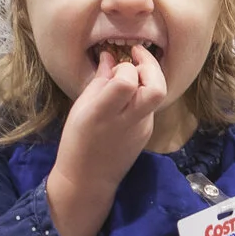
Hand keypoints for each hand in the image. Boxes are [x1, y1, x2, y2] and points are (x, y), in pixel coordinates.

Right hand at [48, 44, 169, 235]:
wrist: (89, 180)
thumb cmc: (77, 141)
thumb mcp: (80, 108)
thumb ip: (100, 80)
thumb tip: (110, 56)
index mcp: (104, 113)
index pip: (128, 81)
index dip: (126, 67)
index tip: (117, 62)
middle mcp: (127, 120)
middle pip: (157, 88)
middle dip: (150, 65)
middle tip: (137, 55)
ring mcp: (142, 128)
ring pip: (156, 94)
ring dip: (148, 77)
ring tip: (131, 73)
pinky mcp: (147, 132)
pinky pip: (150, 105)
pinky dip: (142, 93)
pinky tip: (128, 94)